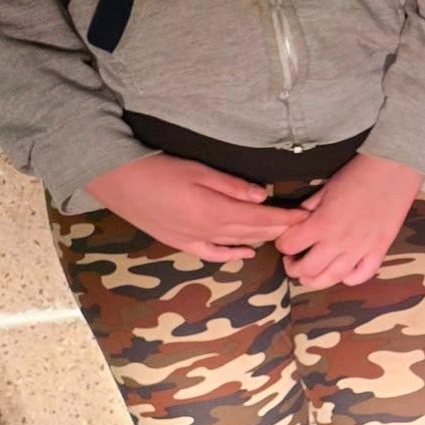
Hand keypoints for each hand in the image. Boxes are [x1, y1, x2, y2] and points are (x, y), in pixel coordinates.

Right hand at [87, 154, 298, 263]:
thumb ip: (233, 187)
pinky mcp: (181, 243)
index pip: (262, 219)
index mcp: (216, 212)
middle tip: (304, 226)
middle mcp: (209, 232)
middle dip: (281, 230)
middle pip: (254, 233)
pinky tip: (246, 252)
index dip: (286, 219)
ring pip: (238, 244)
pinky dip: (232, 255)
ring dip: (262, 240)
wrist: (118, 182)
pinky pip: (213, 254)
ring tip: (283, 235)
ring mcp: (194, 240)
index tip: (307, 216)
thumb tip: (263, 197)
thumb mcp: (200, 172)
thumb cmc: (160, 170)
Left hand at [276, 153, 422, 290]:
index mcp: (322, 224)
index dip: (282, 244)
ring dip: (315, 279)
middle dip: (293, 268)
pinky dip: (348, 278)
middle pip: (306, 271)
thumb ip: (307, 210)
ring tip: (312, 271)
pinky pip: (361, 276)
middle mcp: (339, 242)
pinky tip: (343, 269)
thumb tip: (295, 223)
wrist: (394, 169)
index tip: (286, 240)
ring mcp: (361, 249)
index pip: (288, 246)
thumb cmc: (358, 174)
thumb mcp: (325, 189)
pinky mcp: (379, 251)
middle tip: (294, 260)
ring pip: (330, 279)